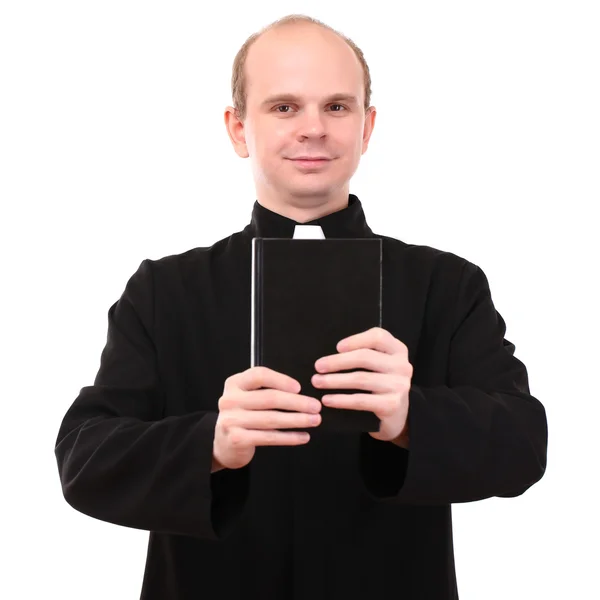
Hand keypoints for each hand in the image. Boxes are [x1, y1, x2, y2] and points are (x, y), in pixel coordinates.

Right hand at [213, 366, 322, 470]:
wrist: (223, 443)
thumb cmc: (243, 415)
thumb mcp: (248, 396)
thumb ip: (266, 389)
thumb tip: (299, 392)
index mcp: (234, 384)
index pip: (259, 375)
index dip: (281, 380)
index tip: (299, 388)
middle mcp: (230, 400)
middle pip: (269, 398)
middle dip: (297, 402)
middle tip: (315, 406)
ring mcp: (232, 420)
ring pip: (271, 419)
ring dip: (297, 420)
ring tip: (314, 420)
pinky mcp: (237, 439)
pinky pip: (269, 437)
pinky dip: (289, 437)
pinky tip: (302, 436)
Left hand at [312, 327, 411, 443]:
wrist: (397, 414)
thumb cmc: (380, 383)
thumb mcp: (379, 364)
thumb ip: (364, 354)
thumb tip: (329, 355)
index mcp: (398, 350)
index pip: (378, 337)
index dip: (356, 340)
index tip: (337, 347)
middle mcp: (402, 366)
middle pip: (365, 357)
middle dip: (337, 361)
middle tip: (318, 366)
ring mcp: (398, 386)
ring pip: (361, 379)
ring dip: (334, 380)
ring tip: (317, 382)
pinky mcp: (392, 405)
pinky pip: (361, 400)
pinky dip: (341, 400)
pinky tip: (327, 400)